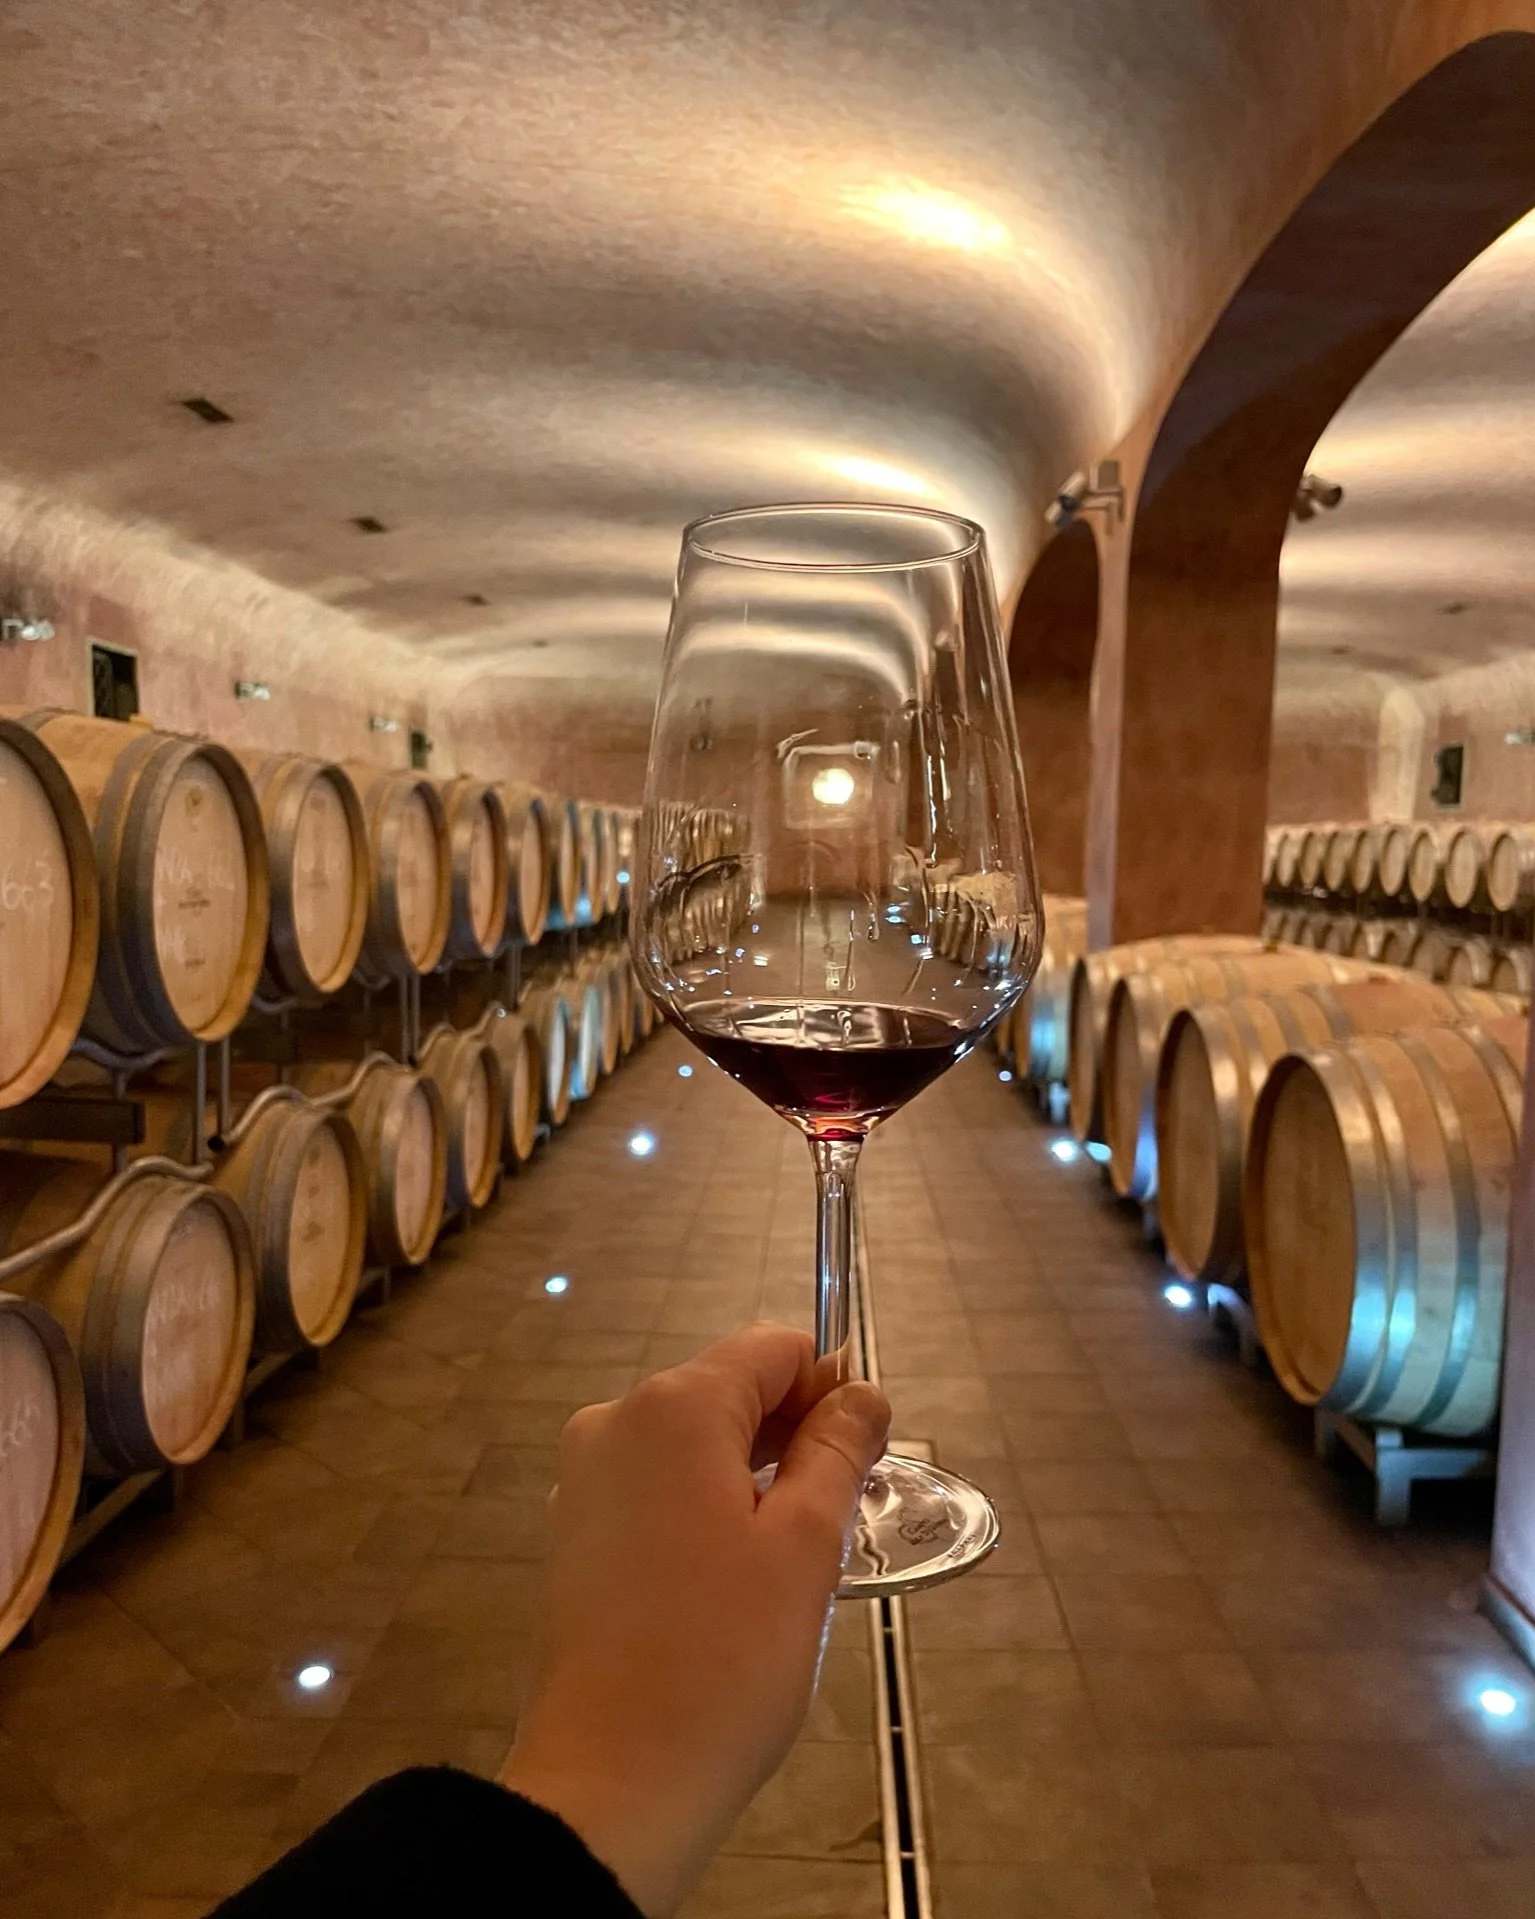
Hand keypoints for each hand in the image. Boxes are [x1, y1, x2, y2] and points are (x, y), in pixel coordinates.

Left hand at [500, 1322, 890, 1915]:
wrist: (609, 1786)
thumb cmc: (722, 1659)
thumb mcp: (804, 1547)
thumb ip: (836, 1452)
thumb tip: (860, 1391)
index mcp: (673, 1408)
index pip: (771, 1350)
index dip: (830, 1388)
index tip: (868, 1459)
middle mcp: (615, 1422)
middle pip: (727, 1390)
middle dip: (793, 1436)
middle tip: (841, 1523)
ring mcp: (584, 1480)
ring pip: (693, 1445)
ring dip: (752, 1479)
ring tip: (792, 1565)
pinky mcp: (573, 1536)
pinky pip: (656, 1490)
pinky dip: (706, 1511)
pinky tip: (734, 1586)